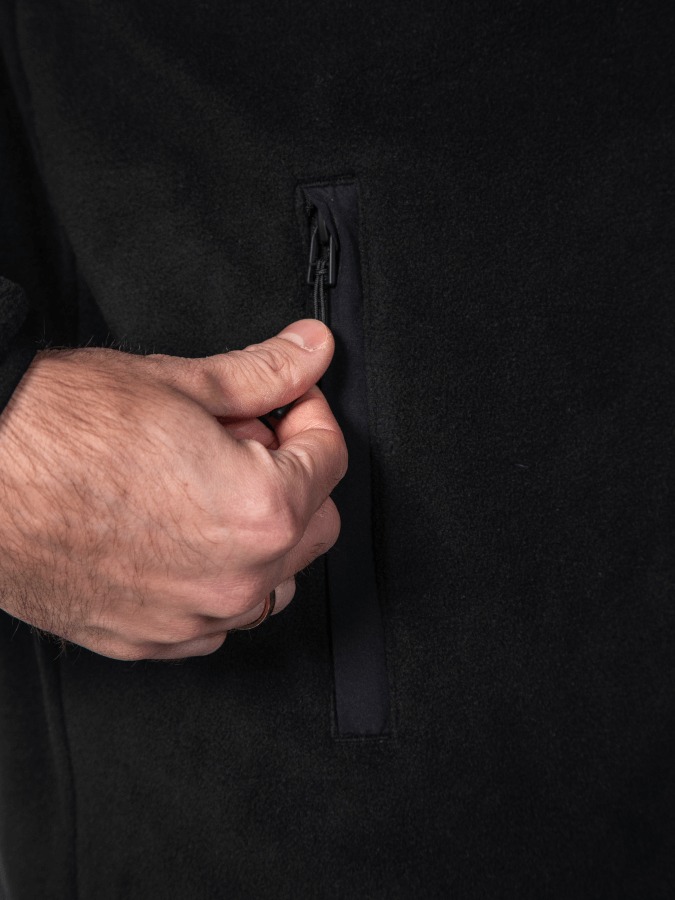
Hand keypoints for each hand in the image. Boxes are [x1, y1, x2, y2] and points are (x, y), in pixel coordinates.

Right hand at [0, 320, 345, 659]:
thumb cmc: (56, 431)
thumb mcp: (178, 383)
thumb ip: (265, 372)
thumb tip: (311, 350)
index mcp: (259, 510)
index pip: (330, 460)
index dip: (312, 416)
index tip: (291, 403)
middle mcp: (236, 577)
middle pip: (315, 526)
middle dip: (294, 476)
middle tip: (245, 440)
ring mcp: (192, 617)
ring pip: (274, 580)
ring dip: (262, 534)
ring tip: (208, 489)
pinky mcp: (150, 639)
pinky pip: (218, 620)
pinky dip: (218, 579)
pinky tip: (180, 537)